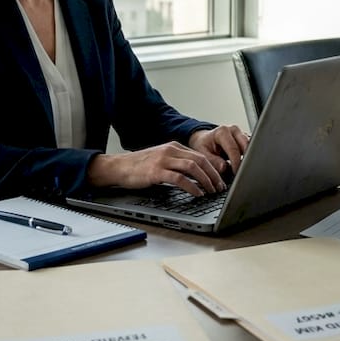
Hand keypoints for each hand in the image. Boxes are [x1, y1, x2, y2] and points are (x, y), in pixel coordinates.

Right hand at [86, 142, 227, 195]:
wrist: (119, 167)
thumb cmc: (140, 167)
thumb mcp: (162, 160)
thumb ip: (177, 163)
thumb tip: (197, 176)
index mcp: (174, 146)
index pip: (200, 155)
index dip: (213, 168)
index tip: (220, 180)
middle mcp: (170, 150)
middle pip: (200, 160)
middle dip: (213, 175)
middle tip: (220, 188)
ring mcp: (163, 160)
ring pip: (193, 167)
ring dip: (206, 180)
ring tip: (212, 191)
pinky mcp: (156, 171)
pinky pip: (179, 178)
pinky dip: (191, 186)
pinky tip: (197, 193)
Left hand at [187, 125, 248, 175]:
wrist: (204, 139)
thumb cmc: (203, 145)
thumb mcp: (202, 153)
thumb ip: (212, 160)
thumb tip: (224, 167)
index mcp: (222, 131)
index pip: (234, 149)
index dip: (236, 163)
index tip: (236, 173)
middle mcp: (233, 130)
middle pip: (246, 146)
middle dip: (245, 160)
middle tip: (240, 172)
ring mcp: (240, 133)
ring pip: (250, 147)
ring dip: (247, 158)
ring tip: (240, 168)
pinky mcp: (245, 138)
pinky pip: (250, 148)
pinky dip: (247, 157)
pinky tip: (242, 164)